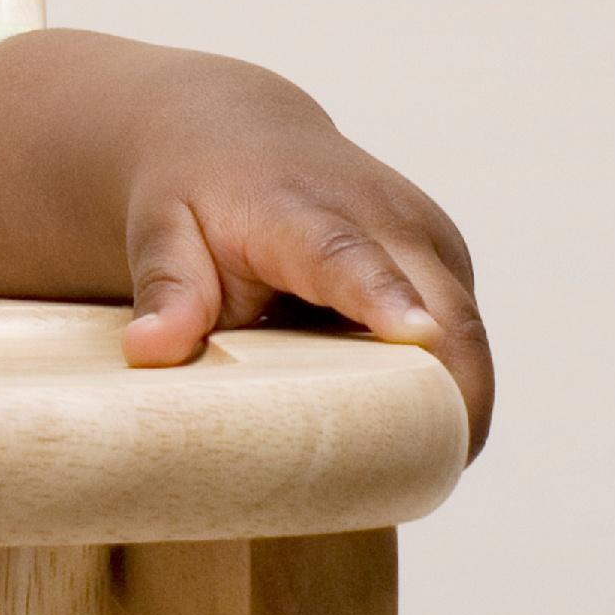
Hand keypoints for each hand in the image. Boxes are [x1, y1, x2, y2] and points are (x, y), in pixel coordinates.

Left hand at [118, 72, 493, 455]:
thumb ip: (164, 287)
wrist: (236, 135)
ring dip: (450, 404)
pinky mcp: (448, 264)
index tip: (417, 335)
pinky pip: (461, 339)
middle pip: (448, 319)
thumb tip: (149, 351)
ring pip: (466, 341)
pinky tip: (400, 419)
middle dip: (452, 401)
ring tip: (407, 467)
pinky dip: (441, 385)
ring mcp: (431, 241)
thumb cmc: (195, 194)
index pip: (353, 259)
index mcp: (308, 212)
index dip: (385, 300)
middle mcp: (387, 219)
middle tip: (422, 480)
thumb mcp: (161, 230)